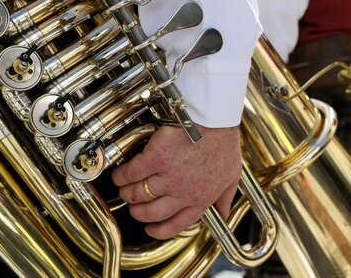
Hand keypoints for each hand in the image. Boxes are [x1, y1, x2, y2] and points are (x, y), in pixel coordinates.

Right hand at [111, 124, 241, 238]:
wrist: (214, 120)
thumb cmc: (223, 143)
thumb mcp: (231, 176)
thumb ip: (224, 197)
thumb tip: (223, 213)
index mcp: (200, 200)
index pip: (176, 224)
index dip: (159, 230)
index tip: (150, 229)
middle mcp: (182, 193)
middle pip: (151, 212)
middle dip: (138, 212)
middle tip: (133, 206)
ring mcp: (167, 177)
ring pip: (138, 193)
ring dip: (127, 193)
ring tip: (123, 188)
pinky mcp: (155, 158)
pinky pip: (131, 173)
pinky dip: (122, 175)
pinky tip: (119, 174)